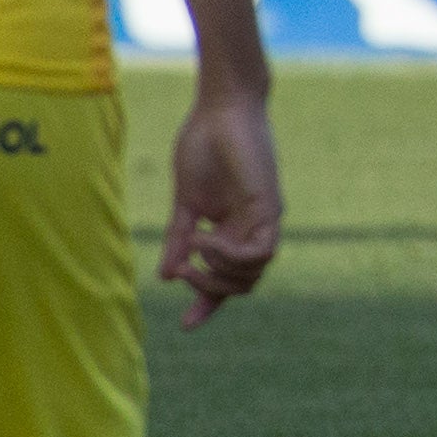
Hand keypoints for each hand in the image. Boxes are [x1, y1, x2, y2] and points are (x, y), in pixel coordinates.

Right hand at [159, 87, 280, 329]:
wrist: (219, 110)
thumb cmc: (203, 148)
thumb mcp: (186, 203)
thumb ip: (180, 239)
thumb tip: (167, 276)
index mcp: (234, 228)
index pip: (228, 278)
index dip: (209, 304)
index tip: (186, 327)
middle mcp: (254, 228)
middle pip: (244, 283)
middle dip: (211, 291)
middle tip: (185, 272)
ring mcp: (264, 218)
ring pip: (255, 272)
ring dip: (218, 272)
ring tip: (195, 248)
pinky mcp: (269, 206)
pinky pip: (260, 250)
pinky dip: (230, 255)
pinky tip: (207, 239)